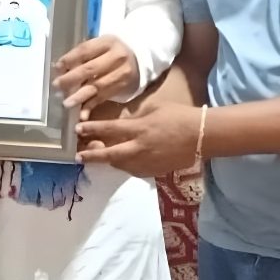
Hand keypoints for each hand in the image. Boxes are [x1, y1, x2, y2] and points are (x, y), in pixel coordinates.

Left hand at [53, 35, 140, 118]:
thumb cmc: (112, 52)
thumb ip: (85, 54)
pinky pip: (103, 98)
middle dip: (71, 79)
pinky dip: (91, 106)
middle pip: (90, 69)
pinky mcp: (122, 87)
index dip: (69, 59)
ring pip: (97, 86)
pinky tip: (82, 114)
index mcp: (108, 42)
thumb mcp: (102, 45)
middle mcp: (116, 57)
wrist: (139, 60)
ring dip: (80, 96)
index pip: (85, 50)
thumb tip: (61, 69)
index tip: (57, 68)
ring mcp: (121, 73)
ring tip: (67, 102)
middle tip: (57, 85)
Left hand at [74, 104, 202, 176]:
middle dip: (92, 155)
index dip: (92, 129)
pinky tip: (120, 162)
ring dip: (107, 161)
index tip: (78, 129)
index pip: (109, 129)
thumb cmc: (179, 116)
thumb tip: (123, 120)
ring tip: (95, 158)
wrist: (201, 136)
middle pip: (109, 154)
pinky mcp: (154, 171)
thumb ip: (136, 116)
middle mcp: (139, 147)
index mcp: (139, 128)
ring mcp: (147, 162)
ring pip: (120, 165)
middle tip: (78, 156)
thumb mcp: (154, 108)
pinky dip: (124, 166)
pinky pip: (133, 170)